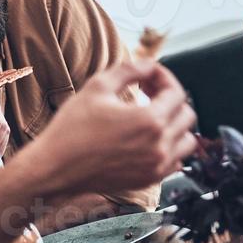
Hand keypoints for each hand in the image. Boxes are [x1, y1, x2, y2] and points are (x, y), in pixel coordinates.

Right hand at [33, 59, 197, 194]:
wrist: (54, 168)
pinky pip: (175, 161)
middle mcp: (159, 146)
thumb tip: (150, 63)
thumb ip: (130, 69)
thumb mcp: (97, 87)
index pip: (177, 92)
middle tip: (147, 92)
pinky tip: (147, 139)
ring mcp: (156, 166)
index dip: (164, 77)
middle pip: (187, 115)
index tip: (148, 75)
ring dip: (174, 125)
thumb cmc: (72, 128)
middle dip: (170, 98)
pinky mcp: (148, 180)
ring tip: (151, 116)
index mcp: (150, 120)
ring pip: (187, 141)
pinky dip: (168, 148)